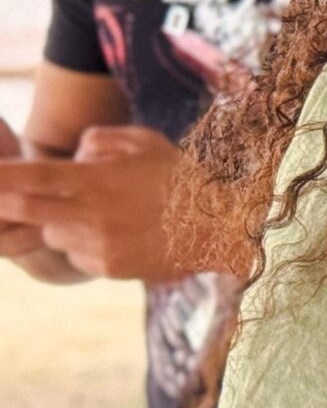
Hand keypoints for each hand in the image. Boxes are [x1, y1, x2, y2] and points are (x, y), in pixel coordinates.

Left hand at [0, 125, 189, 282]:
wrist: (223, 228)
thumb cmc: (184, 177)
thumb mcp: (145, 141)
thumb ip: (99, 140)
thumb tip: (73, 154)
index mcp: (96, 180)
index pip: (31, 176)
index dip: (0, 176)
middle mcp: (92, 214)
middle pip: (24, 210)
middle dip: (3, 203)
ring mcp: (99, 245)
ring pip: (52, 234)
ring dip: (58, 223)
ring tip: (96, 214)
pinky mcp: (110, 267)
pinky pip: (78, 255)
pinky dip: (85, 244)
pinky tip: (118, 235)